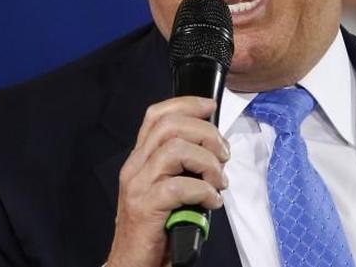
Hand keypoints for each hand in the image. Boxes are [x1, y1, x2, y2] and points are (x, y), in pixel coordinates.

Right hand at [105, 97, 229, 266]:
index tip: (211, 108)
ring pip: (175, 150)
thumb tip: (213, 148)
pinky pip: (179, 186)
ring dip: (207, 162)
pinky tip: (212, 202)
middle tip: (223, 155)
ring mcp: (138, 186)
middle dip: (205, 133)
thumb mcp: (165, 188)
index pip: (156, 115)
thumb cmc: (155, 227)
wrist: (132, 262)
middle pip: (170, 126)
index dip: (186, 104)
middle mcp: (135, 166)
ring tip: (218, 181)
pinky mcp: (145, 207)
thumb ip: (180, 167)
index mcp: (139, 158)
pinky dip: (204, 191)